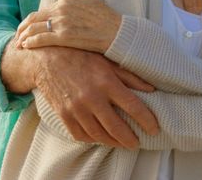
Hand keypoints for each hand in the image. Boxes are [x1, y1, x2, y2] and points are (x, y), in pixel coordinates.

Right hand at [0, 39, 158, 148]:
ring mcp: (76, 108)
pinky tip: (101, 138)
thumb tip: (152, 89)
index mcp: (106, 81)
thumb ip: (130, 76)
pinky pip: (80, 135)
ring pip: (98, 135)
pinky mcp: (63, 115)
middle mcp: (92, 97)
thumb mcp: (108, 61)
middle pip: (116, 127)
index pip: (133, 107)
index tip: (154, 129)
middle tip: (137, 143)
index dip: (147, 121)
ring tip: (121, 143)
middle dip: (130, 139)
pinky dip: (92, 139)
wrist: (46, 59)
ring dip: (113, 142)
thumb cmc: (81, 56)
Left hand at [14, 0, 121, 52]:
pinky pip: (41, 39)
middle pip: (33, 19)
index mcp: (65, 2)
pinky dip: (31, 42)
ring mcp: (62, 24)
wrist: (117, 32)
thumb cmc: (106, 17)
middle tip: (17, 37)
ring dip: (23, 37)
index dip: (29, 21)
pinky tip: (26, 47)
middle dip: (22, 29)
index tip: (25, 29)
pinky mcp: (65, 37)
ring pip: (34, 29)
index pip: (40, 11)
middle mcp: (61, 11)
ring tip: (18, 44)